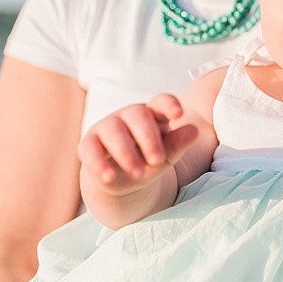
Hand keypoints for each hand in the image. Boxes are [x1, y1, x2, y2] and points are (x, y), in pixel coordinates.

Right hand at [78, 94, 198, 195]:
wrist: (122, 179)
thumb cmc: (149, 160)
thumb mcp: (167, 156)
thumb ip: (178, 143)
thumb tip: (194, 131)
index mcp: (153, 114)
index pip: (161, 102)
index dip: (169, 104)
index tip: (178, 114)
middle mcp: (129, 116)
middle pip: (138, 116)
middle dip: (149, 138)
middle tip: (159, 160)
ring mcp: (107, 127)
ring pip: (113, 131)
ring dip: (126, 152)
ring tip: (138, 173)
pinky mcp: (88, 144)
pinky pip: (90, 149)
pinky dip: (99, 164)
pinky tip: (108, 177)